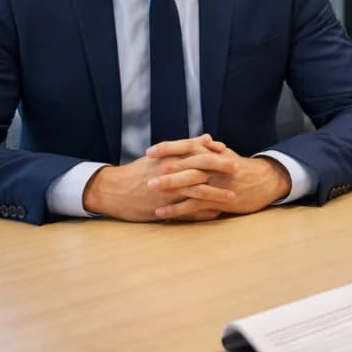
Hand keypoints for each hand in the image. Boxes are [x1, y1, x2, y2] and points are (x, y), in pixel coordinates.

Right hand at [81, 135, 235, 221]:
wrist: (113, 190)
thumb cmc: (139, 171)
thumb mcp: (160, 155)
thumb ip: (186, 147)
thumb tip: (208, 138)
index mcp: (169, 157)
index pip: (196, 151)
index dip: (214, 152)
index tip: (230, 152)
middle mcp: (169, 171)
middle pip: (201, 168)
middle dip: (221, 169)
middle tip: (239, 169)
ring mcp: (168, 190)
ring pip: (197, 192)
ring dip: (217, 194)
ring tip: (232, 197)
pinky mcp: (164, 207)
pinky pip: (187, 211)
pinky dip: (202, 212)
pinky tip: (216, 213)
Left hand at [143, 141, 292, 220]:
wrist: (266, 181)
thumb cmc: (244, 169)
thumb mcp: (228, 156)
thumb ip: (212, 149)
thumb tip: (202, 139)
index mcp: (213, 154)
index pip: (187, 146)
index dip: (168, 148)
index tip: (150, 151)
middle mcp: (213, 167)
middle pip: (185, 165)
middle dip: (164, 169)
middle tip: (144, 173)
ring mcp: (216, 184)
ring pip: (189, 185)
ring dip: (168, 188)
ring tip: (149, 191)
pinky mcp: (219, 200)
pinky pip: (194, 205)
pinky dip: (177, 209)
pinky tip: (162, 212)